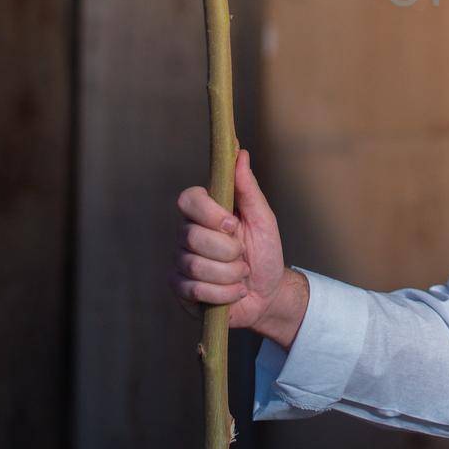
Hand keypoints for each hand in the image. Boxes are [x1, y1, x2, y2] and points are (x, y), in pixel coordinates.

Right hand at [170, 148, 291, 334]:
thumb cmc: (265, 253)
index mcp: (206, 213)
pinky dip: (224, 293)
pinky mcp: (180, 288)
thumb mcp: (263, 220)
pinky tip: (234, 292)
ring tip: (241, 275)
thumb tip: (240, 153)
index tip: (232, 224)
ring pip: (195, 265)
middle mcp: (188, 234)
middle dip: (228, 251)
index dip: (208, 213)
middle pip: (192, 236)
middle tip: (243, 255)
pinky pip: (195, 290)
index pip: (188, 199)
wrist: (268, 295)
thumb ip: (248, 188)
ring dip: (230, 274)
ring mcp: (181, 261)